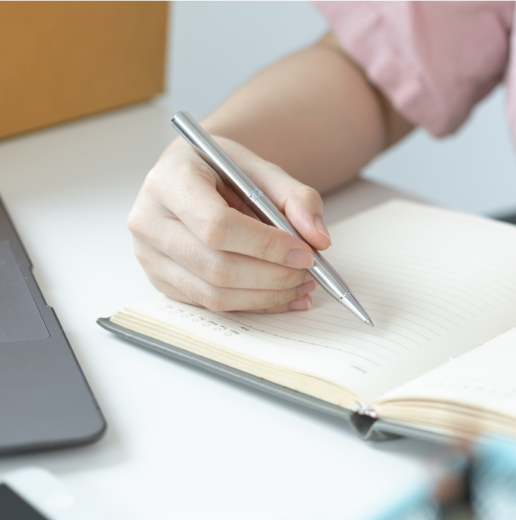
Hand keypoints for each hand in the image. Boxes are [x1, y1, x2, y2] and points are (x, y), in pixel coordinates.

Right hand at [128, 137, 331, 312]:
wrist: (197, 177)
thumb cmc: (226, 171)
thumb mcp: (263, 171)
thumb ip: (297, 198)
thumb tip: (318, 239)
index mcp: (170, 180)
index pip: (216, 225)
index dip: (265, 245)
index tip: (305, 252)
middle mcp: (149, 219)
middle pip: (215, 266)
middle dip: (272, 276)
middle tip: (309, 273)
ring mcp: (149, 255)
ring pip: (213, 292)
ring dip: (267, 296)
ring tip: (302, 284)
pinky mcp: (160, 280)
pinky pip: (210, 304)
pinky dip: (254, 304)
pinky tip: (283, 295)